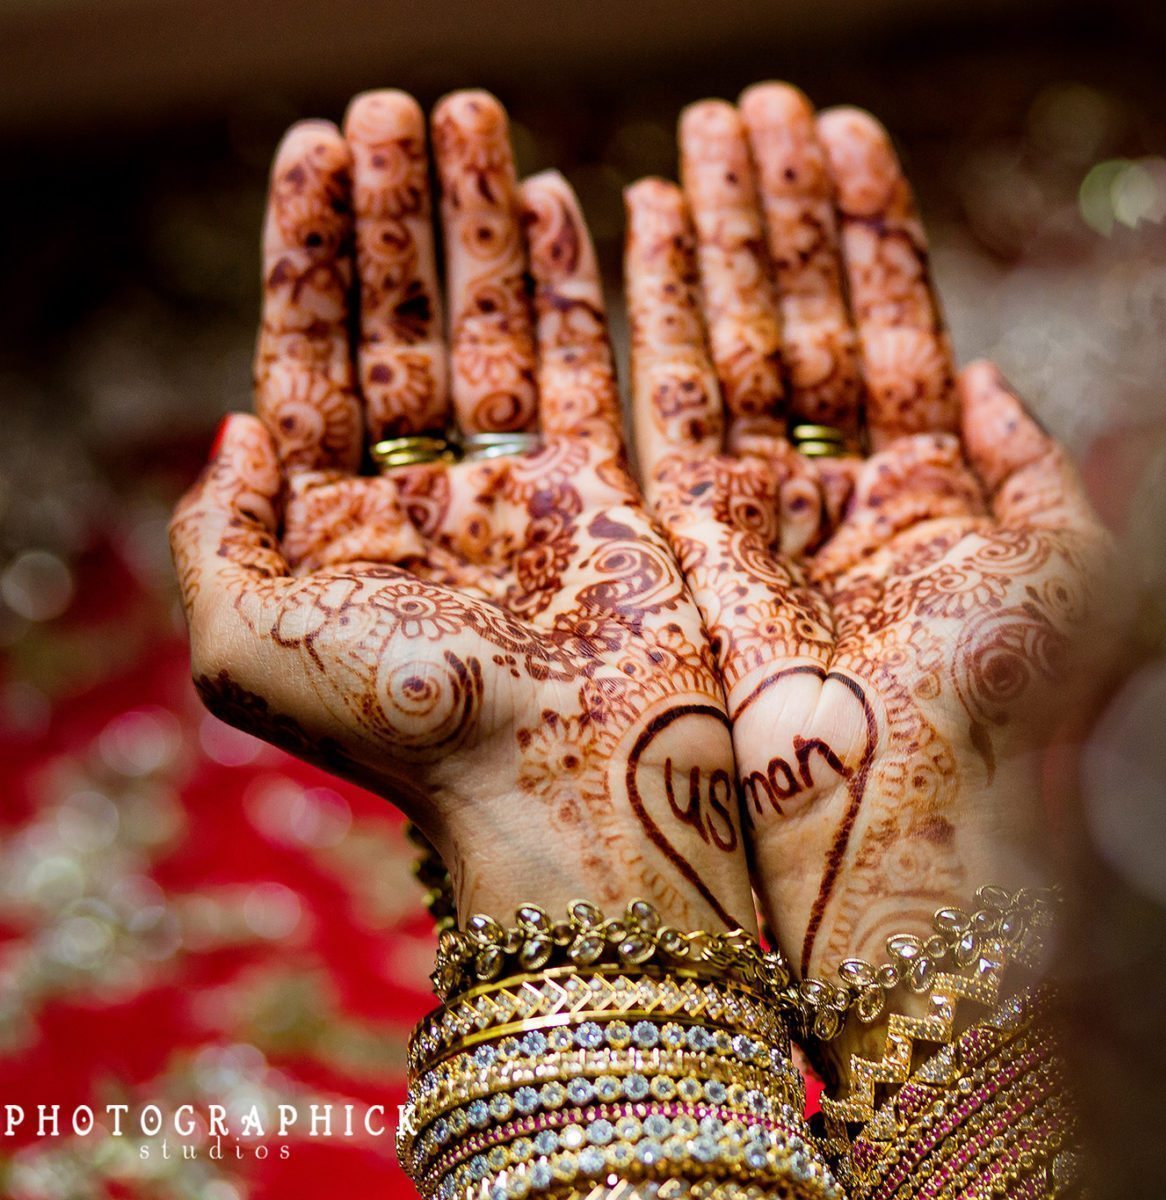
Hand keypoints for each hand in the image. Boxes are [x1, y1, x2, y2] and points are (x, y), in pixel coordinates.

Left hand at [169, 89, 753, 929]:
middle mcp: (425, 505)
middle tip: (396, 106)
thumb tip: (235, 425)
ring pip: (496, 329)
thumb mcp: (246, 646)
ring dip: (481, 224)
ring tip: (475, 117)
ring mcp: (522, 498)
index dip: (311, 253)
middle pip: (404, 325)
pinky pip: (592, 369)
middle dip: (398, 214)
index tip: (317, 147)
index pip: (313, 359)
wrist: (562, 786)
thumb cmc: (410, 731)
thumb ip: (214, 532)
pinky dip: (575, 287)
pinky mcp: (610, 500)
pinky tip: (561, 199)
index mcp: (333, 531)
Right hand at [621, 84, 1115, 1041]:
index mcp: (932, 501)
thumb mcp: (1060, 569)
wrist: (910, 840)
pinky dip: (657, 309)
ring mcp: (761, 518)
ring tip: (711, 124)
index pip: (892, 330)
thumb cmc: (1008, 720)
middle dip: (784, 210)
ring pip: (738, 344)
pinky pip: (666, 404)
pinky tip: (648, 213)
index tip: (844, 128)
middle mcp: (841, 501)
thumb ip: (1032, 462)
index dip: (870, 232)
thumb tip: (987, 375)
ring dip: (726, 232)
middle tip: (757, 100)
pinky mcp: (687, 546)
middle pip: (806, 319)